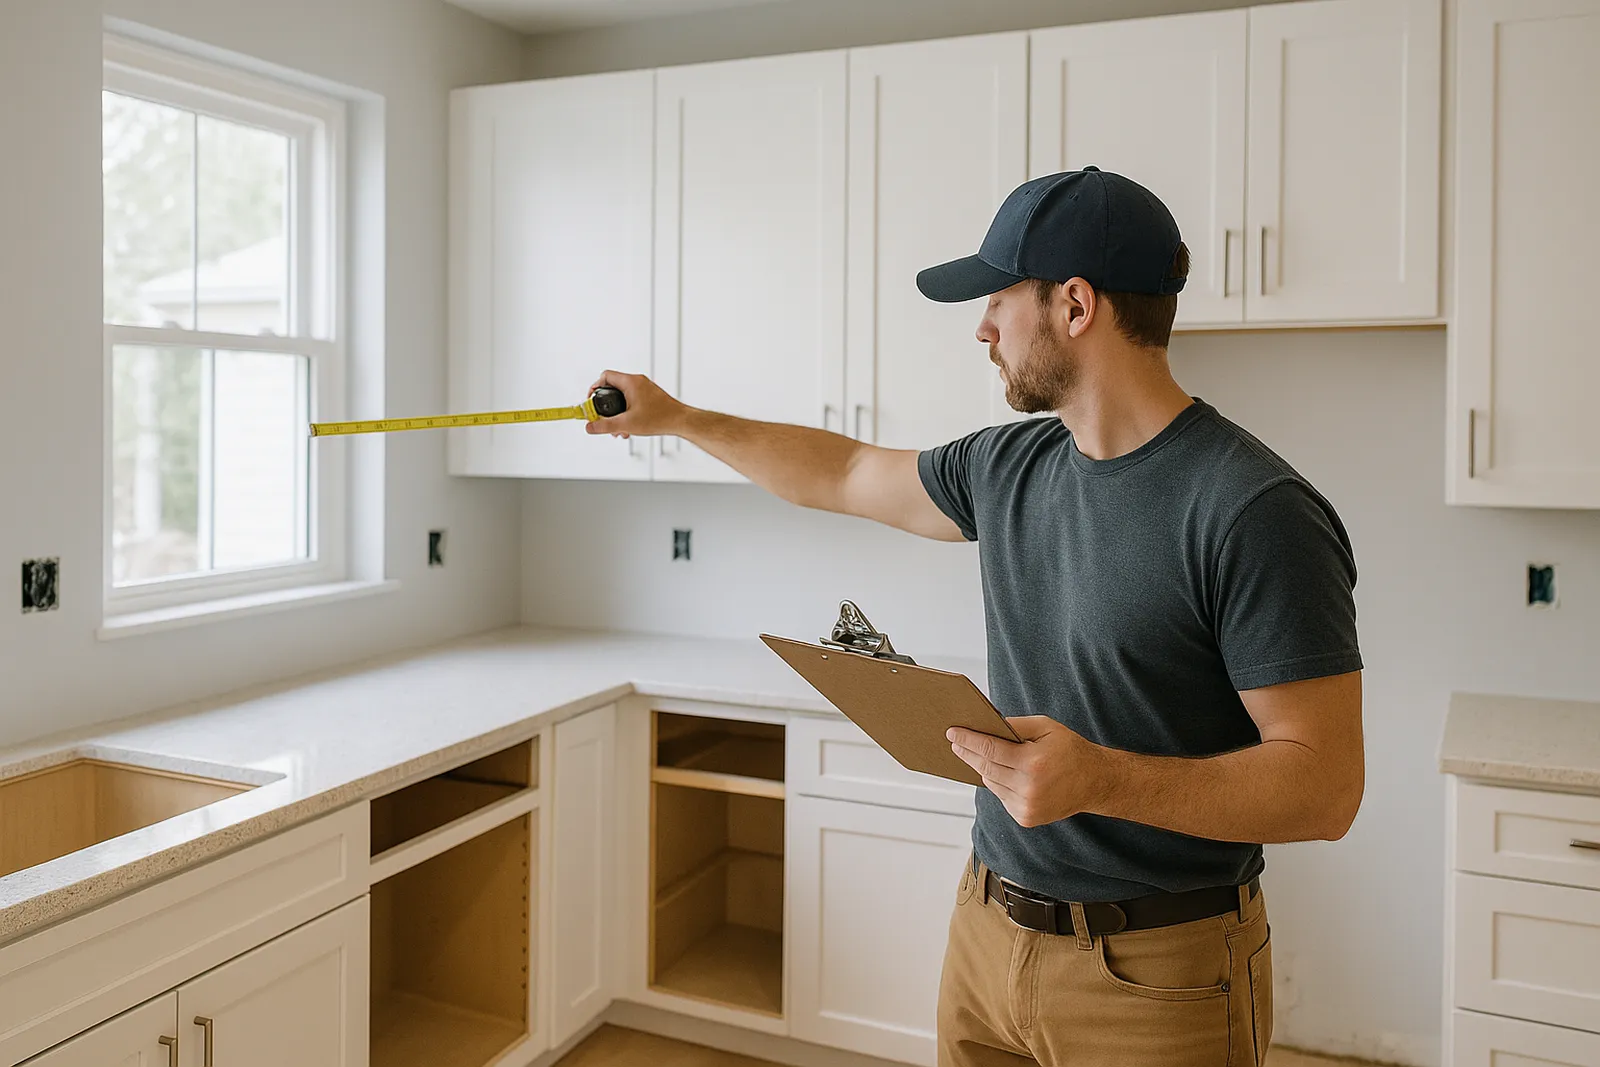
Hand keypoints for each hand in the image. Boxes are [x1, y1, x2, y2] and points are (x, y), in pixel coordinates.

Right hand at [584, 370, 689, 438]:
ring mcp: (644, 388)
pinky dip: (627, 412)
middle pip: (612, 388)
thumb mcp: (626, 424)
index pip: (605, 376)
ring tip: (618, 429)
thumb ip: (605, 425)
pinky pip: (632, 400)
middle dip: (606, 406)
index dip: (594, 388)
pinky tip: (629, 427)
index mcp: (630, 382)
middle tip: (603, 419)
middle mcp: (637, 381)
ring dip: (617, 413)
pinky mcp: (650, 396)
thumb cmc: (659, 418)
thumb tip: (589, 427)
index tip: (591, 402)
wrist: (681, 421)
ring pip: (622, 397)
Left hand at [948, 716, 1106, 827]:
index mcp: (1033, 762)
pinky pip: (1001, 796)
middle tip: (955, 742)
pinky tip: (1004, 773)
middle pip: (985, 767)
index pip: (989, 749)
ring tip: (978, 755)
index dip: (968, 740)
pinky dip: (999, 784)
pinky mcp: (1025, 818)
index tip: (952, 733)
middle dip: (968, 754)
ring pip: (991, 783)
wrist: (1095, 782)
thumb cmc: (1070, 750)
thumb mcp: (1046, 727)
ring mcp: (1026, 806)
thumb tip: (988, 724)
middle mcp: (1028, 788)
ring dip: (984, 768)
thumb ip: (1016, 725)